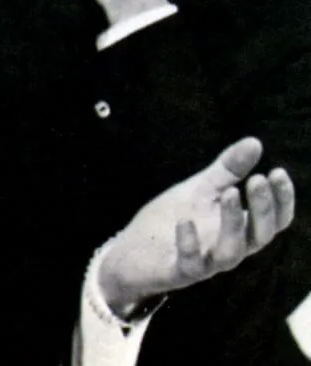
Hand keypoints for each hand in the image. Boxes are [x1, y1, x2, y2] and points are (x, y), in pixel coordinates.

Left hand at [99, 137, 295, 315]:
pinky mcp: (178, 272)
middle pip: (260, 236)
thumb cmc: (173, 219)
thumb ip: (228, 170)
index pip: (273, 220)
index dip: (281, 200)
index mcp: (238, 228)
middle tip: (258, 180)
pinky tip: (185, 221)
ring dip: (233, 223)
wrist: (131, 251)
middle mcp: (227, 247)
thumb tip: (255, 142)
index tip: (278, 171)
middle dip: (263, 209)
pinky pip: (190, 264)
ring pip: (231, 252)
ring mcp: (205, 262)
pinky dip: (189, 243)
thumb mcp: (200, 189)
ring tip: (230, 192)